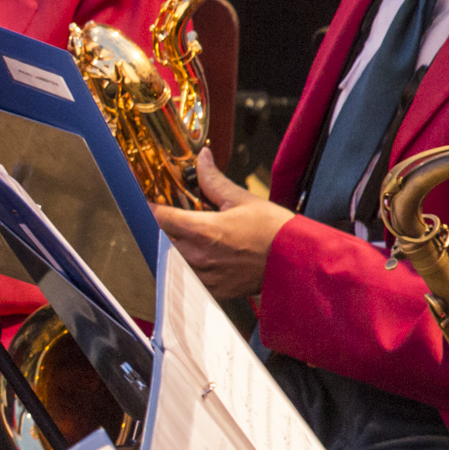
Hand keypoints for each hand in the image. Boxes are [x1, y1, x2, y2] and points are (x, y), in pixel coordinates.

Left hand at [151, 149, 292, 299]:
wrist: (299, 261)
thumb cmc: (275, 231)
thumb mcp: (243, 199)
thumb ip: (213, 181)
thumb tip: (201, 159)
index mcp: (202, 231)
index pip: (159, 217)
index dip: (150, 206)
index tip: (149, 199)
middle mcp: (198, 256)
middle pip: (160, 239)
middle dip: (161, 226)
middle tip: (169, 215)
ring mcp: (204, 276)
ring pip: (171, 259)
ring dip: (172, 246)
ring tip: (186, 235)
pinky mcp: (214, 290)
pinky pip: (188, 277)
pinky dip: (187, 265)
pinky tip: (200, 255)